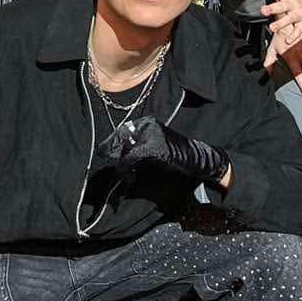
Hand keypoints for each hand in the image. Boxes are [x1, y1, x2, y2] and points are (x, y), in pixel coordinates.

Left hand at [99, 114, 229, 186]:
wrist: (198, 159)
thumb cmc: (176, 155)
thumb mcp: (154, 148)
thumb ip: (137, 147)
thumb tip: (117, 155)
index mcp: (147, 123)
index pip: (121, 131)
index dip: (110, 144)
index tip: (104, 155)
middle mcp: (147, 125)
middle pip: (120, 138)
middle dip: (112, 153)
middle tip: (110, 167)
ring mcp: (151, 134)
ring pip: (125, 148)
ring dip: (121, 164)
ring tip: (124, 176)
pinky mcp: (153, 146)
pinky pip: (132, 156)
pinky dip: (126, 168)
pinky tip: (129, 177)